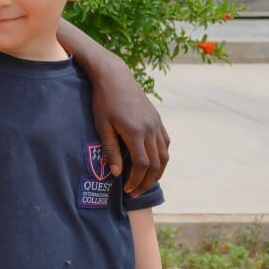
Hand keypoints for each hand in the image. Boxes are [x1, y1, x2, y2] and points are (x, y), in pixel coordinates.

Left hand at [91, 63, 168, 195]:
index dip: (136, 180)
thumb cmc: (103, 101)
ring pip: (164, 155)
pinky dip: (162, 157)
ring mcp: (156, 123)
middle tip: (135, 192)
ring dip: (157, 172)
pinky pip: (165, 142)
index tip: (127, 189)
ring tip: (146, 182)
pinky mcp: (157, 119)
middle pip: (156, 163)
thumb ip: (110, 150)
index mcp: (135, 132)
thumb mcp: (102, 126)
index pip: (142, 165)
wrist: (115, 77)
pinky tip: (153, 163)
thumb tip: (117, 173)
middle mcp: (150, 129)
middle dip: (147, 181)